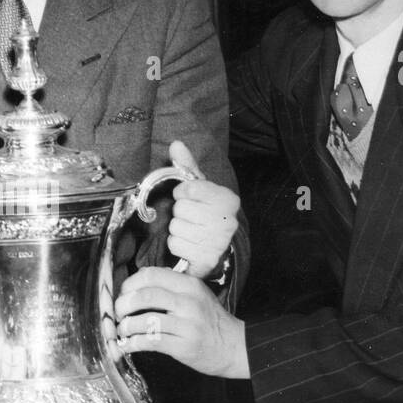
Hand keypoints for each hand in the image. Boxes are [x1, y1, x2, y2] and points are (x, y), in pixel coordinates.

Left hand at [115, 267, 249, 377]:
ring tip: (122, 329)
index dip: (129, 284)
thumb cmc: (209, 321)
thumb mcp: (196, 295)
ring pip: (145, 320)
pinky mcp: (183, 346)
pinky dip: (132, 343)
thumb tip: (134, 287)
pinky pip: (150, 342)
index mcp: (189, 285)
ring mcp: (187, 325)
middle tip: (118, 312)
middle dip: (123, 304)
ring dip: (126, 326)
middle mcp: (189, 302)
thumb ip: (171, 288)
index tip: (123, 294)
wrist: (234, 346)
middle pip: (145, 295)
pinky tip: (127, 345)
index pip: (151, 275)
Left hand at [166, 140, 239, 278]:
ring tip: (190, 231)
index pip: (188, 188)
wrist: (217, 247)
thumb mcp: (200, 188)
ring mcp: (218, 241)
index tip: (189, 197)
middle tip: (191, 217)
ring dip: (177, 229)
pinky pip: (175, 245)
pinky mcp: (207, 259)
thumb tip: (176, 143)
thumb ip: (187, 166)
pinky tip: (189, 244)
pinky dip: (177, 244)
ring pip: (175, 227)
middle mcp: (228, 220)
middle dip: (180, 212)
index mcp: (228, 199)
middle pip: (180, 208)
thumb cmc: (205, 212)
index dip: (183, 193)